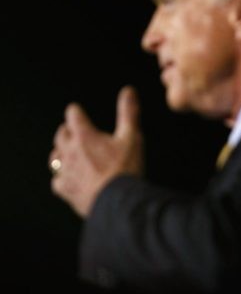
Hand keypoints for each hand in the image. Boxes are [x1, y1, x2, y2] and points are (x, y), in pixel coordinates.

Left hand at [50, 86, 143, 216]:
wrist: (118, 202)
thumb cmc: (125, 169)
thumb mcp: (132, 137)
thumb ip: (128, 113)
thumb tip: (128, 91)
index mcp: (84, 135)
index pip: (73, 115)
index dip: (77, 112)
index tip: (79, 112)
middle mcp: (70, 151)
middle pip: (61, 134)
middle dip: (68, 131)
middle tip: (75, 132)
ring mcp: (66, 171)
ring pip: (55, 157)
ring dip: (61, 153)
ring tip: (70, 154)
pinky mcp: (66, 190)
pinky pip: (56, 181)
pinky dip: (62, 178)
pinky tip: (69, 179)